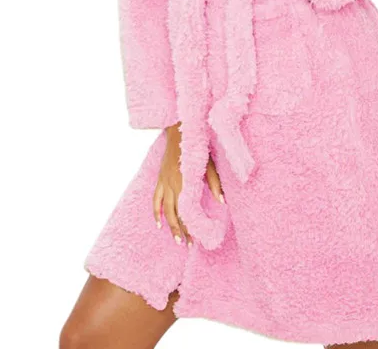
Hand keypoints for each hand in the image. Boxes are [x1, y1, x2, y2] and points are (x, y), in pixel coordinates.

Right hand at [153, 124, 224, 246]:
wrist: (179, 132)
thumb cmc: (196, 147)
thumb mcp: (209, 164)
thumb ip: (215, 183)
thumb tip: (222, 202)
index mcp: (184, 183)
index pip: (186, 211)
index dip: (190, 226)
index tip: (196, 240)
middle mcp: (172, 185)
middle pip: (175, 214)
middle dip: (180, 230)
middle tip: (187, 245)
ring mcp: (164, 182)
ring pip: (165, 209)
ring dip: (170, 226)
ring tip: (176, 240)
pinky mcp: (160, 178)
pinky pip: (155, 199)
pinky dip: (156, 212)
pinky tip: (159, 223)